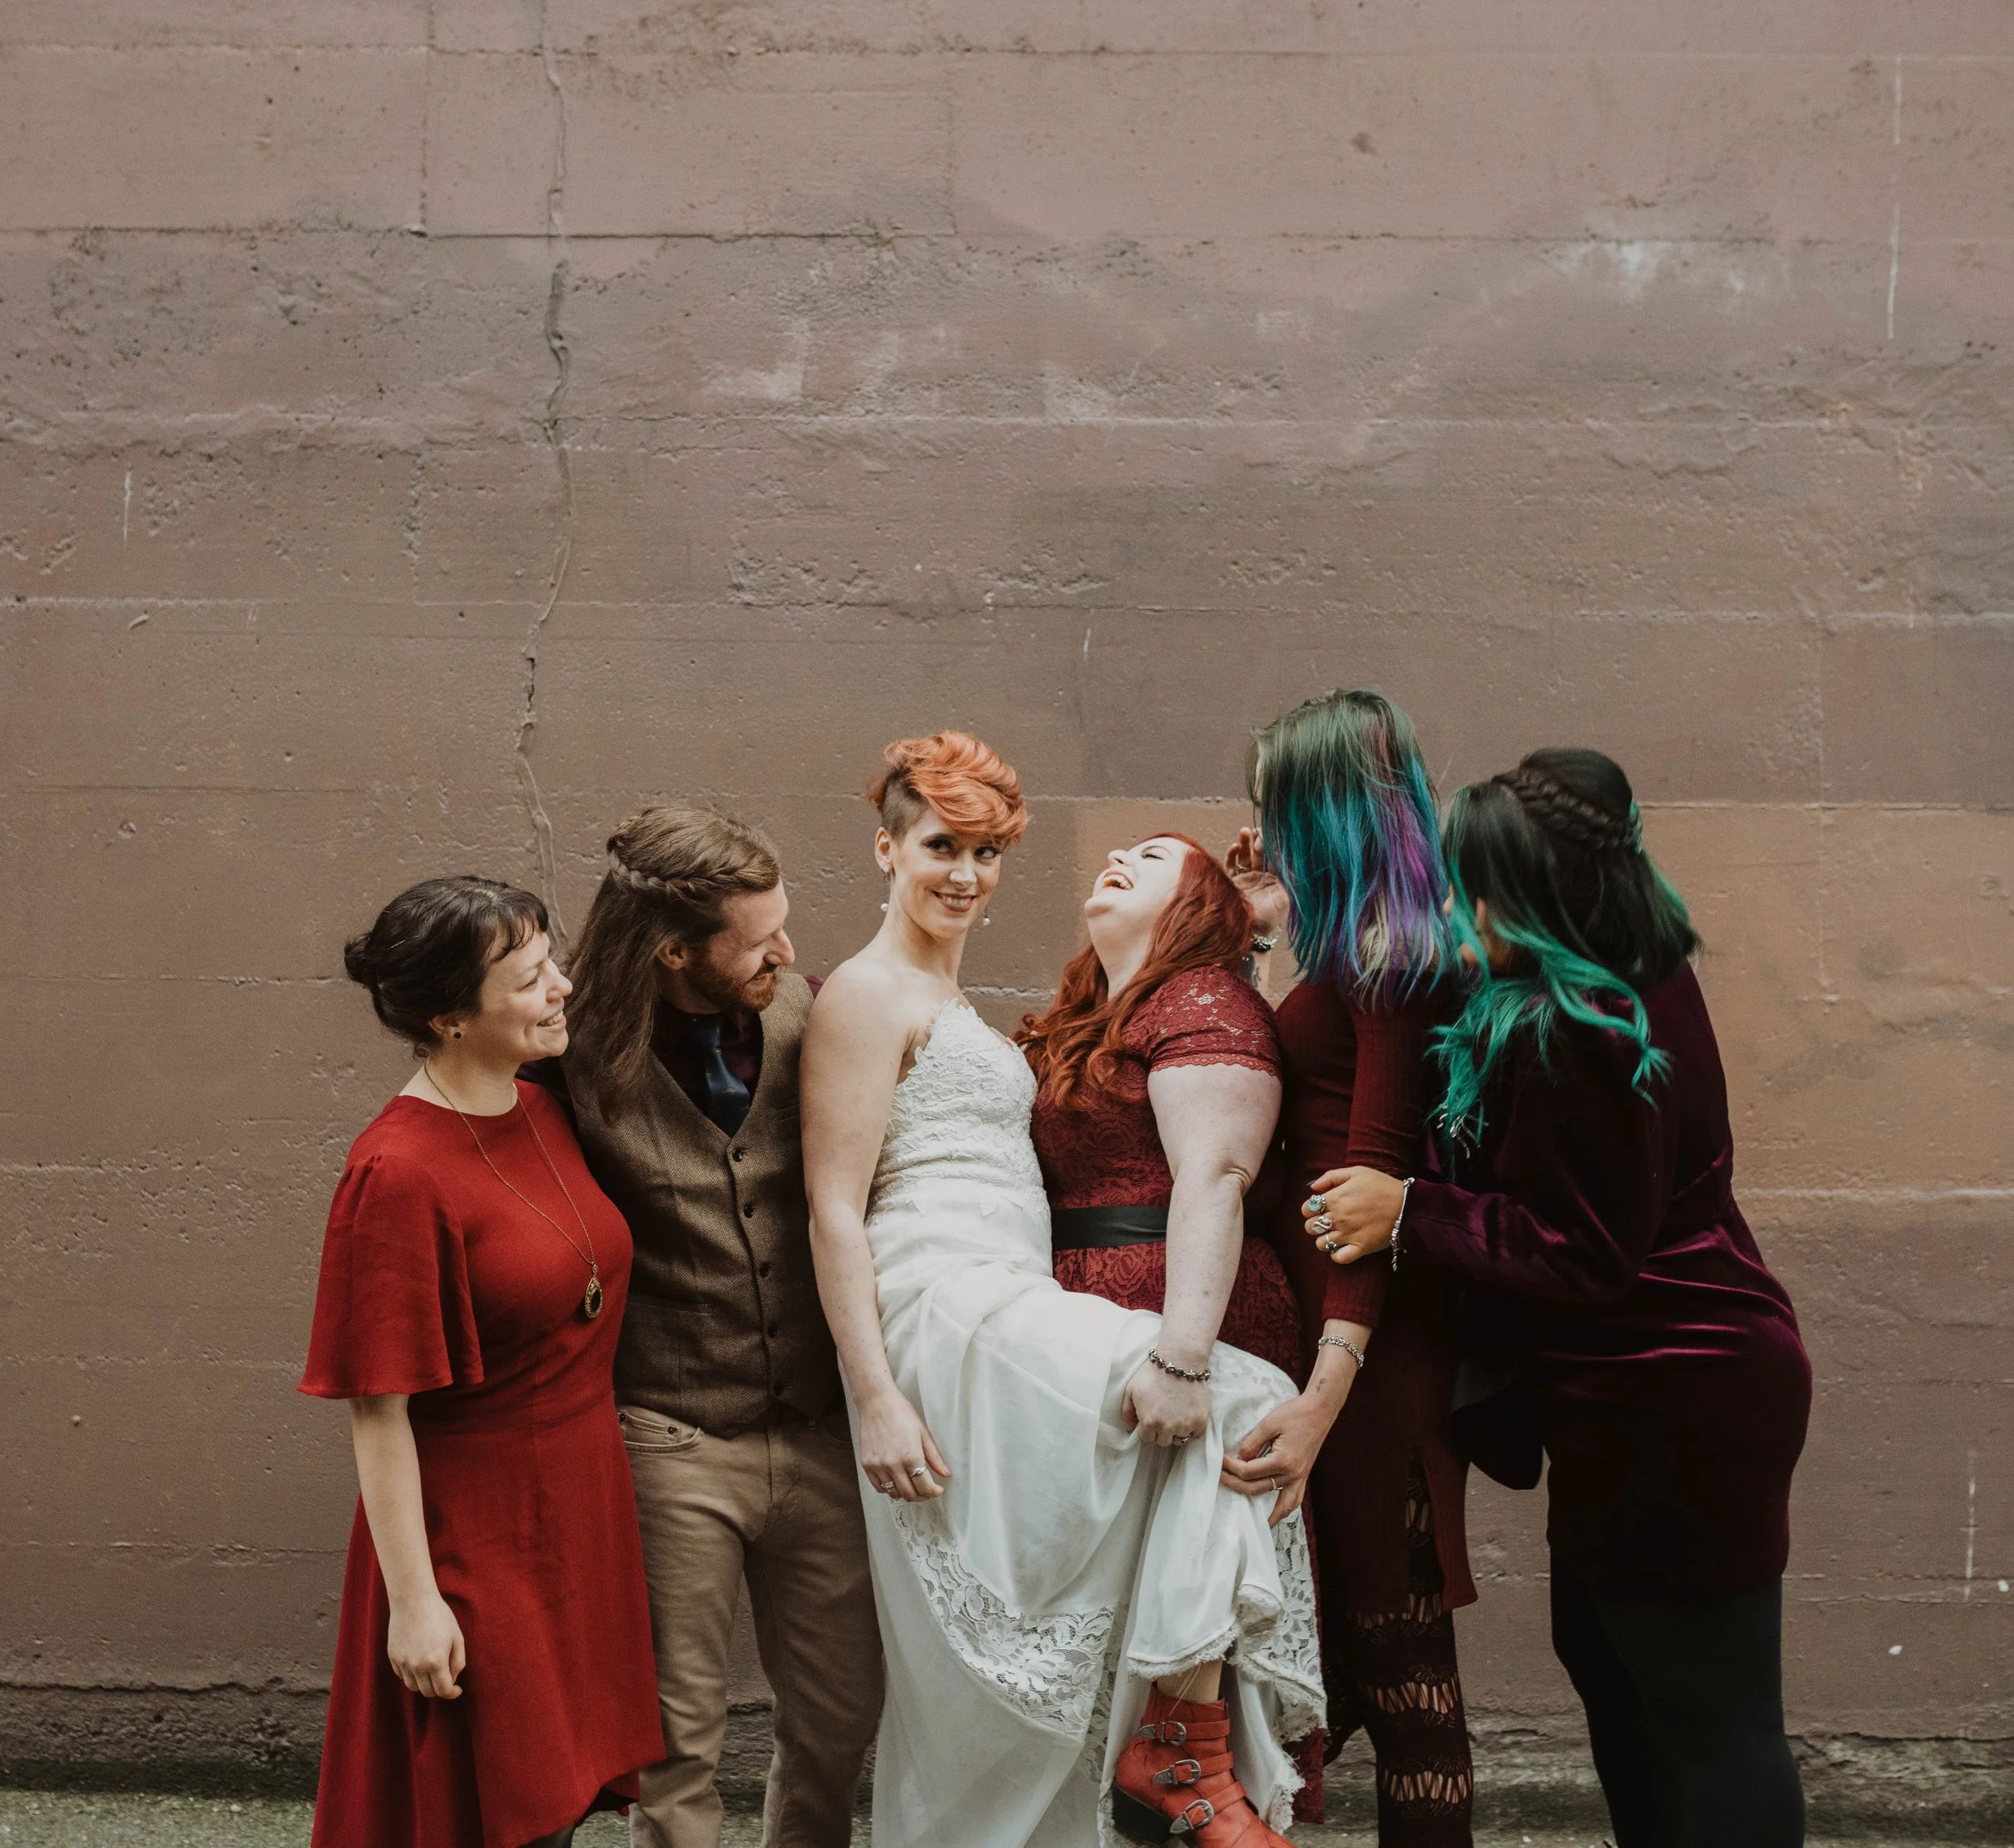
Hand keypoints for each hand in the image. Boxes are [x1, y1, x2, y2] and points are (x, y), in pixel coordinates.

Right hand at [386, 1590, 465, 1698]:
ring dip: (424, 1684)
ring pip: (413, 1686)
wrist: (413, 1600)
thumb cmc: (439, 1616)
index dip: (452, 1693)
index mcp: (436, 1662)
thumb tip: (452, 1679)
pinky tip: (419, 1662)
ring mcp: (402, 1663)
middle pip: (428, 1692)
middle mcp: (417, 1666)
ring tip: (433, 1671)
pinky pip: (403, 1675)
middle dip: (439, 1689)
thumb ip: (458, 1661)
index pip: (443, 1690)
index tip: (457, 1689)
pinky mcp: (393, 1657)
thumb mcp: (456, 1637)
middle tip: (446, 1678)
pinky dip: (412, 1675)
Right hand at [856, 1385, 950, 1501]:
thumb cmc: (900, 1413)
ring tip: (911, 1485)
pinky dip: (889, 1489)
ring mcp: (878, 1466)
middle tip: (926, 1490)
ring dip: (905, 1493)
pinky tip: (896, 1481)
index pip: (925, 1487)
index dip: (934, 1492)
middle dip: (922, 1495)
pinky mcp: (867, 1465)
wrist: (876, 1402)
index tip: (937, 1489)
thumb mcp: (923, 1433)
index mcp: (911, 1456)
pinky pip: (879, 1487)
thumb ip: (934, 1457)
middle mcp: (894, 1464)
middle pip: (910, 1494)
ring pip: (894, 1494)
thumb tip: (945, 1474)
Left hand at [1122, 1358, 1210, 1448]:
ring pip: (1179, 1439)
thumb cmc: (1153, 1373)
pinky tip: (1188, 1415)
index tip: (1151, 1419)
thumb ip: (1127, 1412)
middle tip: (1164, 1415)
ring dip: (1177, 1430)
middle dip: (1161, 1431)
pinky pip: (1196, 1434)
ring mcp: (1185, 1425)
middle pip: (1163, 1442)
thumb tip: (1130, 1429)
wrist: (1179, 1360)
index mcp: (1149, 1423)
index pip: (1146, 1439)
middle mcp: (1167, 1428)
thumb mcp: (1131, 1390)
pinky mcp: (1200, 1420)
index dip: (1147, 1429)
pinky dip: (1192, 1428)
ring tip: (1176, 1414)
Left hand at [1221, 1390, 1339, 1525]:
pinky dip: (1284, 1510)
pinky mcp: (1304, 1476)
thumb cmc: (1295, 1413)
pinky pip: (1295, 1500)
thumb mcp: (1269, 1423)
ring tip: (1251, 1520)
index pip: (1248, 1472)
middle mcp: (1292, 1474)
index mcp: (1282, 1461)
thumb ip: (1252, 1443)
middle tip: (1220, 1478)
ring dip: (1264, 1513)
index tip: (1220, 1460)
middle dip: (1235, 1485)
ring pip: (1279, 1504)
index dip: (1231, 1467)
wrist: (1319, 1411)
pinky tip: (1276, 1514)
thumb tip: (1240, 1458)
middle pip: (1257, 1489)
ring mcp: (1300, 1478)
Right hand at [1225, 828, 1290, 940]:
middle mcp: (1261, 876)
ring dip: (1244, 843)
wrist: (1250, 933)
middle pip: (1258, 851)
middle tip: (1256, 831)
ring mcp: (1246, 879)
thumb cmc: (1270, 918)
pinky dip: (1231, 855)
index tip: (1270, 833)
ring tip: (1244, 831)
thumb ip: (1292, 880)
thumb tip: (1306, 863)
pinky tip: (1233, 848)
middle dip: (1257, 839)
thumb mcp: (1286, 897)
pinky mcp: (1232, 883)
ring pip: (1244, 855)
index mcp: (1276, 877)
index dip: (1272, 843)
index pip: (1274, 854)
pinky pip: (1230, 865)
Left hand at [1303, 1166, 1407, 1264]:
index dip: (1309, 1208)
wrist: (1408, 1205)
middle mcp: (1338, 1218)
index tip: (1319, 1208)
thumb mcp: (1357, 1172)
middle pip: (1310, 1227)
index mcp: (1336, 1198)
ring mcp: (1349, 1234)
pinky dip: (1336, 1254)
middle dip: (1315, 1223)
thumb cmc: (1382, 1186)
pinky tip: (1342, 1247)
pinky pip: (1338, 1258)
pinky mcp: (1360, 1248)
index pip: (1307, 1209)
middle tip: (1326, 1220)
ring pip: (1321, 1244)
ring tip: (1334, 1233)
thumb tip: (1313, 1187)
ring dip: (1324, 1239)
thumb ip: (1331, 1177)